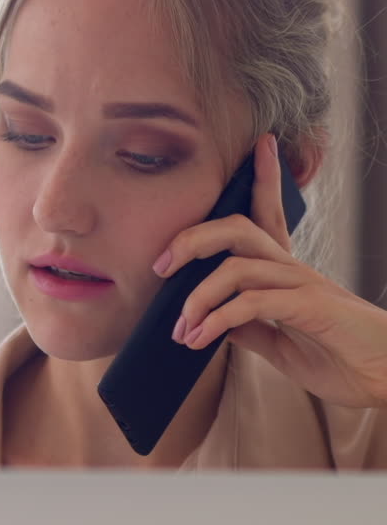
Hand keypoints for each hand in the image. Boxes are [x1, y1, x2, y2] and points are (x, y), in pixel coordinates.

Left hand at [152, 133, 386, 408]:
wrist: (386, 379)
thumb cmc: (343, 362)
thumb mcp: (283, 345)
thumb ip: (252, 328)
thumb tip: (216, 322)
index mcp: (290, 275)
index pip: (271, 216)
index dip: (264, 179)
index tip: (260, 145)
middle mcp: (296, 270)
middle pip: (238, 229)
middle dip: (192, 239)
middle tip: (159, 264)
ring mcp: (304, 285)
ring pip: (237, 267)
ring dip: (198, 296)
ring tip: (180, 329)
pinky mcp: (310, 308)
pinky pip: (253, 303)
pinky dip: (218, 320)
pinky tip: (200, 341)